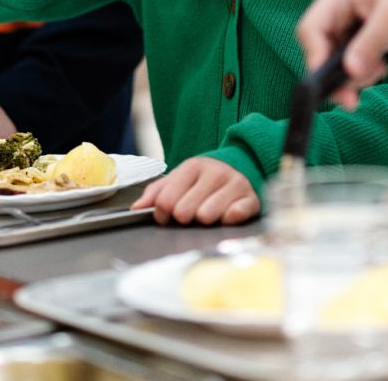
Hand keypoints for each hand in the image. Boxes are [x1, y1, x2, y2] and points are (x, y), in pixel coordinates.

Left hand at [131, 156, 259, 225]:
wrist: (241, 168)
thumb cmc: (204, 180)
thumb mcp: (180, 179)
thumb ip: (156, 192)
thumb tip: (137, 208)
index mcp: (193, 166)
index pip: (165, 200)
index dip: (162, 214)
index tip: (167, 215)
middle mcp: (214, 173)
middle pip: (183, 211)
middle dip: (184, 218)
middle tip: (190, 215)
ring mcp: (234, 184)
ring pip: (206, 216)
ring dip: (204, 221)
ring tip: (208, 214)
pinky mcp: (250, 199)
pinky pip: (234, 216)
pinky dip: (227, 220)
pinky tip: (226, 215)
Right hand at [295, 0, 387, 109]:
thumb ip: (371, 43)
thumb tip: (351, 72)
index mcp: (334, 0)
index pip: (310, 29)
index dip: (314, 56)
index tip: (328, 81)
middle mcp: (331, 16)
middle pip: (318, 52)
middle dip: (335, 77)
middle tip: (352, 100)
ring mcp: (340, 32)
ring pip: (330, 66)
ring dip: (351, 79)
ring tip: (379, 72)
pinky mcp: (350, 46)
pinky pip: (346, 68)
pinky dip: (361, 76)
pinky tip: (380, 69)